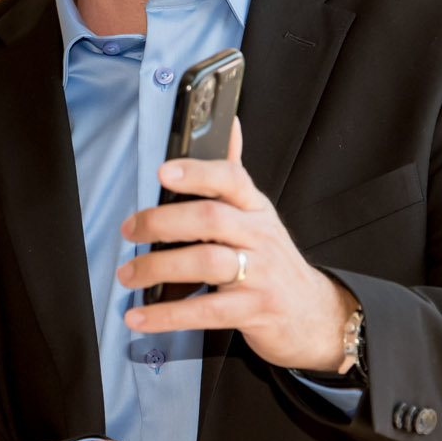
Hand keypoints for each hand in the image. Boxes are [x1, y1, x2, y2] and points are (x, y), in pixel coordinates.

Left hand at [116, 119, 356, 370]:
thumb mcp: (257, 214)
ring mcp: (261, 273)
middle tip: (129, 229)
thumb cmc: (272, 259)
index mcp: (254, 208)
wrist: (313, 314)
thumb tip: (230, 122)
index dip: (197, 172)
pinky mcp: (255, 310)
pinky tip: (139, 317)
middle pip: (211, 218)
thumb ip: (233, 174)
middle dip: (163, 221)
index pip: (230, 178)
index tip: (162, 171)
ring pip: (207, 262)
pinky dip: (167, 315)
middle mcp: (260, 236)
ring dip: (159, 267)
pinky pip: (206, 311)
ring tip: (128, 274)